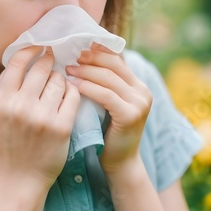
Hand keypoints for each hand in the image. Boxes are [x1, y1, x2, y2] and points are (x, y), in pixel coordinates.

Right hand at [0, 46, 80, 189]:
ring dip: (59, 77)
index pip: (18, 61)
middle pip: (42, 67)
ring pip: (59, 79)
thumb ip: (0, 83)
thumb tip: (19, 57)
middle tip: (52, 58)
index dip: (31, 48)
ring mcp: (43, 117)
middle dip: (48, 60)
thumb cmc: (5, 139)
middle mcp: (21, 106)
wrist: (20, 177)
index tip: (39, 45)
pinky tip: (67, 92)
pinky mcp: (62, 127)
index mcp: (1, 100)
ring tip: (57, 82)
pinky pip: (73, 95)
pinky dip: (71, 90)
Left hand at [66, 44, 152, 174]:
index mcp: (138, 86)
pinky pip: (106, 95)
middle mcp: (143, 91)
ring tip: (68, 70)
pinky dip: (88, 87)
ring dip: (86, 72)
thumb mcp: (108, 103)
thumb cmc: (107, 132)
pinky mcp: (131, 115)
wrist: (120, 163)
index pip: (118, 59)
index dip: (98, 51)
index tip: (79, 46)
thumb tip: (82, 59)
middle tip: (71, 57)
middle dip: (90, 59)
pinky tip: (74, 85)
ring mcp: (139, 103)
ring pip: (109, 78)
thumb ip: (103, 84)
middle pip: (113, 65)